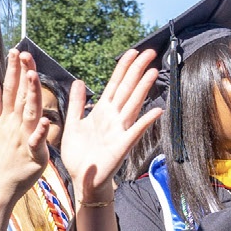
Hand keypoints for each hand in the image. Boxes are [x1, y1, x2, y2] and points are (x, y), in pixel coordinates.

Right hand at [0, 48, 51, 202]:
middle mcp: (14, 124)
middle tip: (25, 54)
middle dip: (23, 74)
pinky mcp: (32, 154)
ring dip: (31, 94)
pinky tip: (46, 121)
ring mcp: (22, 138)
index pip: (10, 88)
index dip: (13, 69)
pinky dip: (41, 132)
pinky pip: (37, 142)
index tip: (16, 51)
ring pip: (29, 112)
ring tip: (33, 76)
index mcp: (6, 116)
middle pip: (20, 95)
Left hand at [58, 47, 161, 203]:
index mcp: (102, 111)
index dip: (123, 68)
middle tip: (150, 52)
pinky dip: (146, 121)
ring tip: (153, 72)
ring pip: (133, 104)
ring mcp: (119, 131)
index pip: (115, 84)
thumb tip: (79, 82)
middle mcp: (114, 118)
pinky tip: (157, 111)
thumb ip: (76, 104)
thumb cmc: (79, 155)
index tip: (133, 52)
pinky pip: (135, 131)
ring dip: (143, 88)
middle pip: (127, 89)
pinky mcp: (122, 146)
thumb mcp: (73, 124)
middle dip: (137, 70)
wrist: (81, 179)